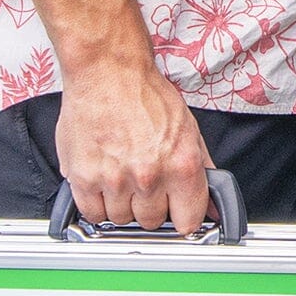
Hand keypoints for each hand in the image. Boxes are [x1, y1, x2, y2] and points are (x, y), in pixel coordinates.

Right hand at [55, 62, 213, 233]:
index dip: (182, 219)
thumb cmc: (144, 95)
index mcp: (180, 165)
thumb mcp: (188, 129)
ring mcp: (114, 179)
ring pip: (120, 219)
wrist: (107, 73)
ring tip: (120, 178)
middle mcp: (148, 176)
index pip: (187, 221)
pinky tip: (102, 185)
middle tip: (143, 186)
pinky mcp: (84, 177)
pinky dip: (96, 204)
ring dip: (121, 205)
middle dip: (149, 208)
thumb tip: (212, 204)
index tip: (176, 214)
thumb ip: (202, 170)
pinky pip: (92, 213)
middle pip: (151, 222)